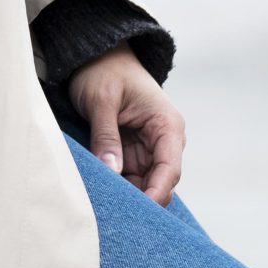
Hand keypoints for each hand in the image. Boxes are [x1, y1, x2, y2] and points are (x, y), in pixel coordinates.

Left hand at [69, 44, 184, 205]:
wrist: (98, 54)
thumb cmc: (104, 70)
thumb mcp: (102, 100)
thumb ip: (106, 136)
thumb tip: (110, 171)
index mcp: (167, 125)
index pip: (169, 169)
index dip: (156, 193)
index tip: (138, 212)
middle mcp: (164, 140)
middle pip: (158, 183)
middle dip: (140, 199)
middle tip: (114, 214)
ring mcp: (148, 148)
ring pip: (143, 184)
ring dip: (127, 195)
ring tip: (104, 206)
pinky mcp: (132, 152)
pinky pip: (129, 177)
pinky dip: (118, 186)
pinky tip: (102, 194)